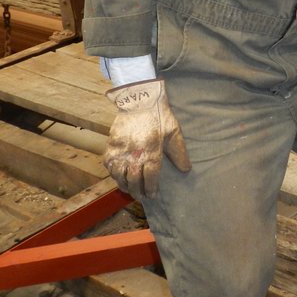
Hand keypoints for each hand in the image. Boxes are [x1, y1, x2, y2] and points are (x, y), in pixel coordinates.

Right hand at [105, 79, 190, 199]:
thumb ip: (179, 152)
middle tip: (141, 196)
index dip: (151, 189)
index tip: (152, 195)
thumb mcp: (174, 132)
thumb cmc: (159, 115)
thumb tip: (186, 169)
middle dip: (138, 191)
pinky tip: (119, 177)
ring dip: (125, 185)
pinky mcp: (111, 146)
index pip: (150, 178)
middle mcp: (135, 154)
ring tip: (130, 190)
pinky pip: (110, 166)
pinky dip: (114, 174)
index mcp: (152, 152)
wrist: (139, 100)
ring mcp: (121, 151)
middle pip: (134, 180)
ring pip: (120, 176)